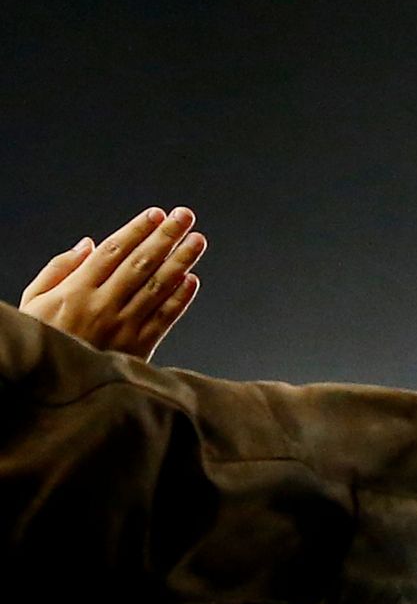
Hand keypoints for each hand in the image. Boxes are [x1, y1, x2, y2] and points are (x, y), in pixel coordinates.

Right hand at [20, 207, 205, 361]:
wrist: (54, 390)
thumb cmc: (43, 338)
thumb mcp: (33, 301)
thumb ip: (58, 269)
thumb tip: (89, 244)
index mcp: (75, 291)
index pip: (113, 251)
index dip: (137, 230)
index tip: (157, 214)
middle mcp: (102, 306)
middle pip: (140, 263)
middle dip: (165, 237)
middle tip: (186, 216)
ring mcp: (123, 327)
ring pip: (157, 287)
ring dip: (181, 261)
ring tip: (197, 241)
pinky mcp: (138, 348)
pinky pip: (164, 318)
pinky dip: (180, 298)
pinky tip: (192, 280)